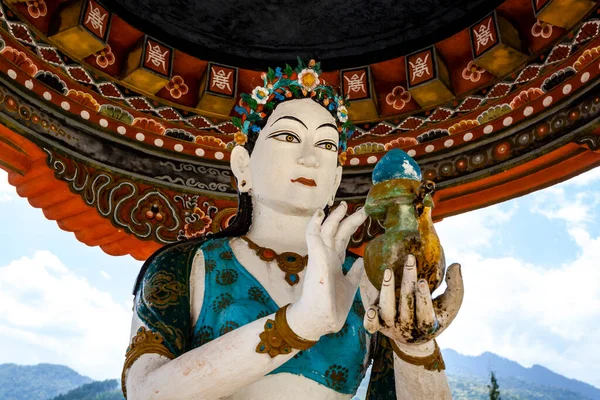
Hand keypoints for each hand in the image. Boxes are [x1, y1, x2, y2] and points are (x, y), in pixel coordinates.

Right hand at [288, 202, 366, 339]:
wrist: (319, 319)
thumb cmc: (332, 305)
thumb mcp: (349, 285)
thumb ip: (354, 272)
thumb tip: (362, 261)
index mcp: (335, 262)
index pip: (342, 239)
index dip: (351, 227)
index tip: (363, 216)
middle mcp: (327, 257)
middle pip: (338, 232)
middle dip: (348, 218)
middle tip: (361, 207)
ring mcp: (320, 256)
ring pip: (327, 230)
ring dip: (334, 217)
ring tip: (342, 205)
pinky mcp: (316, 258)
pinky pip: (313, 236)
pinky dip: (315, 224)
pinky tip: (320, 214)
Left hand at [364, 255, 462, 343]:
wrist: (415, 337)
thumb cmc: (436, 313)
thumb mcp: (450, 304)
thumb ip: (455, 285)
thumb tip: (456, 264)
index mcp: (427, 324)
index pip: (425, 312)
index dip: (423, 298)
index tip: (422, 281)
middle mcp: (408, 327)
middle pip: (406, 305)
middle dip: (407, 282)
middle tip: (410, 261)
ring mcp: (392, 326)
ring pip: (387, 310)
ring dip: (387, 290)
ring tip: (389, 271)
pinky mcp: (379, 324)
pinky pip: (371, 324)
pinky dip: (370, 318)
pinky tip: (371, 308)